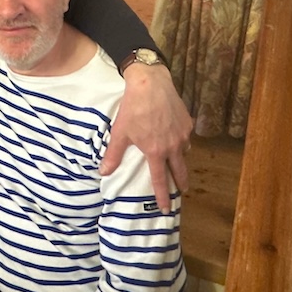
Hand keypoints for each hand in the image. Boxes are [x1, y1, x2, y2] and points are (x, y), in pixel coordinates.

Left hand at [102, 63, 191, 211]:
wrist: (151, 82)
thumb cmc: (133, 108)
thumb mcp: (120, 132)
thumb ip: (114, 155)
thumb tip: (104, 173)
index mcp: (156, 152)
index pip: (161, 180)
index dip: (163, 196)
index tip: (165, 208)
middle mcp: (173, 146)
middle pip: (180, 172)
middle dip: (181, 184)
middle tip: (181, 192)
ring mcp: (183, 134)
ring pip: (184, 154)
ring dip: (181, 161)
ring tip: (177, 165)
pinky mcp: (187, 122)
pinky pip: (186, 138)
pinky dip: (182, 143)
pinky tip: (176, 139)